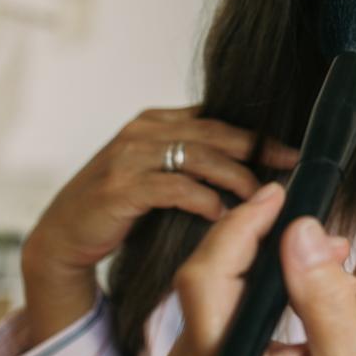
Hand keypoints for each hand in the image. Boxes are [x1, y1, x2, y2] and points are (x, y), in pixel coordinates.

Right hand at [24, 103, 298, 274]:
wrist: (63, 235)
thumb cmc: (120, 207)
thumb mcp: (159, 174)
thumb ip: (196, 163)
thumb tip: (252, 169)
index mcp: (158, 121)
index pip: (218, 120)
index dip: (258, 135)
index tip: (292, 151)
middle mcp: (144, 130)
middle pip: (216, 132)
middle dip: (259, 149)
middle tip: (292, 165)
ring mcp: (129, 156)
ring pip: (200, 156)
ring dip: (236, 177)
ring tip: (262, 197)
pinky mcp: (121, 187)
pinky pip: (174, 187)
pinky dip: (203, 199)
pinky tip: (222, 213)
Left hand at [163, 182, 355, 355]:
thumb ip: (326, 302)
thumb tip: (302, 233)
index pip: (205, 281)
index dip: (238, 228)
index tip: (277, 196)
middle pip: (202, 277)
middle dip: (256, 238)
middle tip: (312, 223)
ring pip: (209, 285)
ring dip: (259, 257)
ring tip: (321, 254)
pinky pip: (216, 303)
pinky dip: (253, 280)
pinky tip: (298, 279)